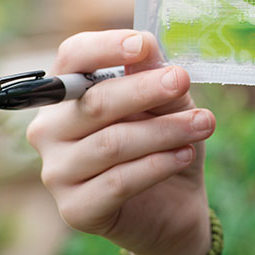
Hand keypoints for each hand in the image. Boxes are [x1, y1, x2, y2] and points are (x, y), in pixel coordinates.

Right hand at [26, 29, 215, 254]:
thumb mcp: (165, 101)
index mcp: (67, 93)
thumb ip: (153, 74)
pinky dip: (158, 165)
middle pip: (94, 101)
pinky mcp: (75, 209)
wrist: (172, 205)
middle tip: (183, 80)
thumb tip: (147, 46)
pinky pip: (119, 181)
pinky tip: (185, 154)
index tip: (143, 44)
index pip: (73, 57)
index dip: (106, 47)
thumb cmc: (162, 142)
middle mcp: (50, 130)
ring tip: (204, 123)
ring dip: (165, 129)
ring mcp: (57, 172)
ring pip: (112, 143)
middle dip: (145, 89)